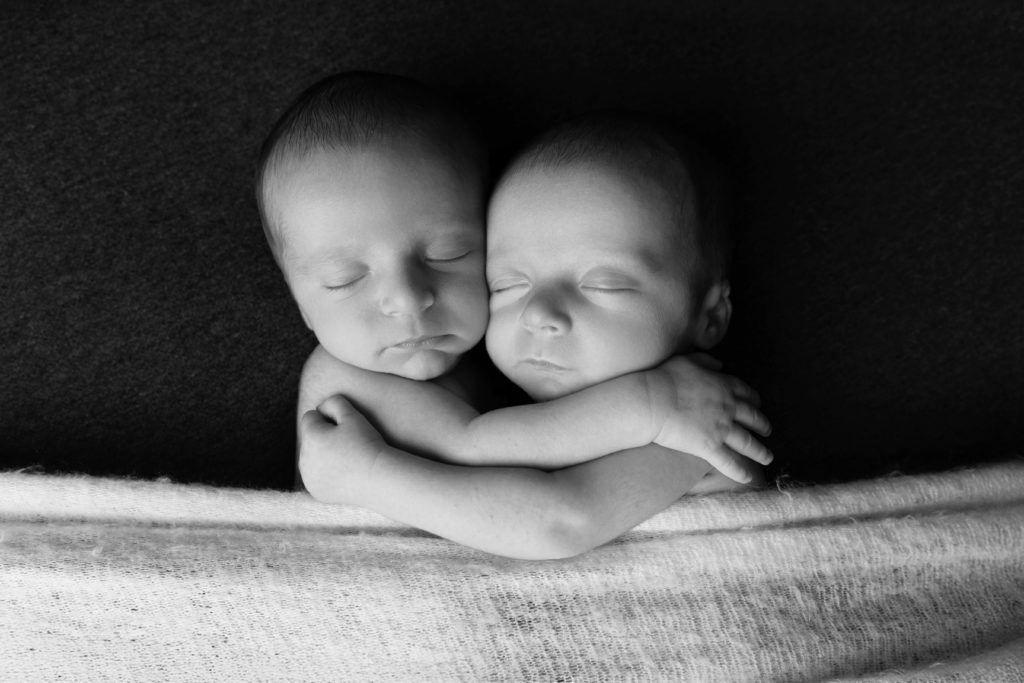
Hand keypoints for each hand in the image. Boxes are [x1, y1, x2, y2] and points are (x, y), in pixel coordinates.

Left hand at [298, 394, 386, 503]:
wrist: (378, 478)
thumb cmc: (366, 444)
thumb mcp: (353, 416)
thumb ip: (334, 402)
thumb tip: (321, 407)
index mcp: (310, 435)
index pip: (310, 417)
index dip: (328, 419)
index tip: (344, 429)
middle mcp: (303, 457)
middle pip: (309, 438)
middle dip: (323, 437)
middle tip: (348, 444)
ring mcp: (308, 477)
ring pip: (311, 458)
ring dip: (322, 455)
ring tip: (346, 459)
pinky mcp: (315, 491)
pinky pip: (316, 477)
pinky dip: (325, 474)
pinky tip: (343, 473)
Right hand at [646, 356, 772, 483]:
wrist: (652, 401)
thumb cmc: (665, 379)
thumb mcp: (688, 361)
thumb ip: (706, 361)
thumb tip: (720, 364)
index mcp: (724, 386)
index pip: (746, 393)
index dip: (754, 400)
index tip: (757, 405)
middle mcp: (728, 408)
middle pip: (752, 418)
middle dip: (763, 426)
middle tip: (768, 431)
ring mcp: (721, 429)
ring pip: (747, 443)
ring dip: (760, 451)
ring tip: (767, 457)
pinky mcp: (709, 447)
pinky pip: (729, 462)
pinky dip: (740, 472)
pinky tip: (748, 478)